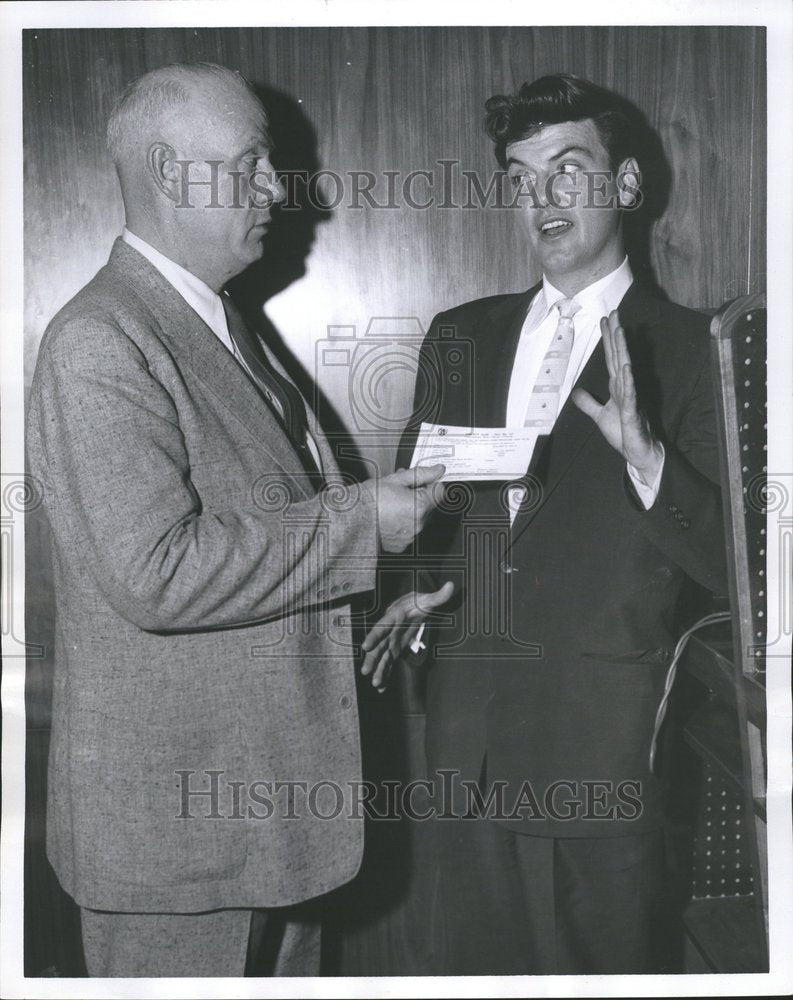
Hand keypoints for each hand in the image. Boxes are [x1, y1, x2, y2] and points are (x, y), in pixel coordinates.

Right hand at [360, 581, 453, 691]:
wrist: (413, 607)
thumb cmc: (419, 602)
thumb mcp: (428, 599)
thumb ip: (438, 596)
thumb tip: (451, 586)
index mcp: (394, 617)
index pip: (382, 626)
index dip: (373, 636)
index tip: (365, 646)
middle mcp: (389, 631)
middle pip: (378, 645)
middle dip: (372, 658)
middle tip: (366, 671)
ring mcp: (390, 641)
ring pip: (382, 656)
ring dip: (378, 670)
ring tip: (376, 684)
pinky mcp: (394, 649)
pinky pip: (388, 662)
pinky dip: (385, 674)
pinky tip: (381, 687)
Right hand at [372, 464, 444, 552]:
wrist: (350, 520)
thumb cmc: (369, 500)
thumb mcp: (395, 480)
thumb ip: (421, 474)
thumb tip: (437, 470)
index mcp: (421, 506)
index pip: (439, 492)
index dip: (430, 484)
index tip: (420, 481)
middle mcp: (419, 524)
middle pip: (430, 506)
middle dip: (419, 496)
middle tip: (400, 490)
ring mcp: (411, 537)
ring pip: (419, 519)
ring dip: (411, 511)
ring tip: (392, 504)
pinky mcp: (402, 545)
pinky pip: (409, 532)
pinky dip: (403, 525)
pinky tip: (389, 518)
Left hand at [572, 309, 662, 482]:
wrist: (638, 452)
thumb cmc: (623, 433)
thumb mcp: (599, 416)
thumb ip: (588, 403)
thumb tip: (575, 391)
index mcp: (617, 387)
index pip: (611, 358)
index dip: (607, 339)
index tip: (604, 319)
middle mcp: (624, 387)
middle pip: (618, 357)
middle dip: (615, 335)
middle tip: (613, 312)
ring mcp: (630, 398)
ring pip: (625, 369)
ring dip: (622, 350)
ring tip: (619, 331)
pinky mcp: (633, 413)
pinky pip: (630, 394)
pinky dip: (628, 380)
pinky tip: (627, 366)